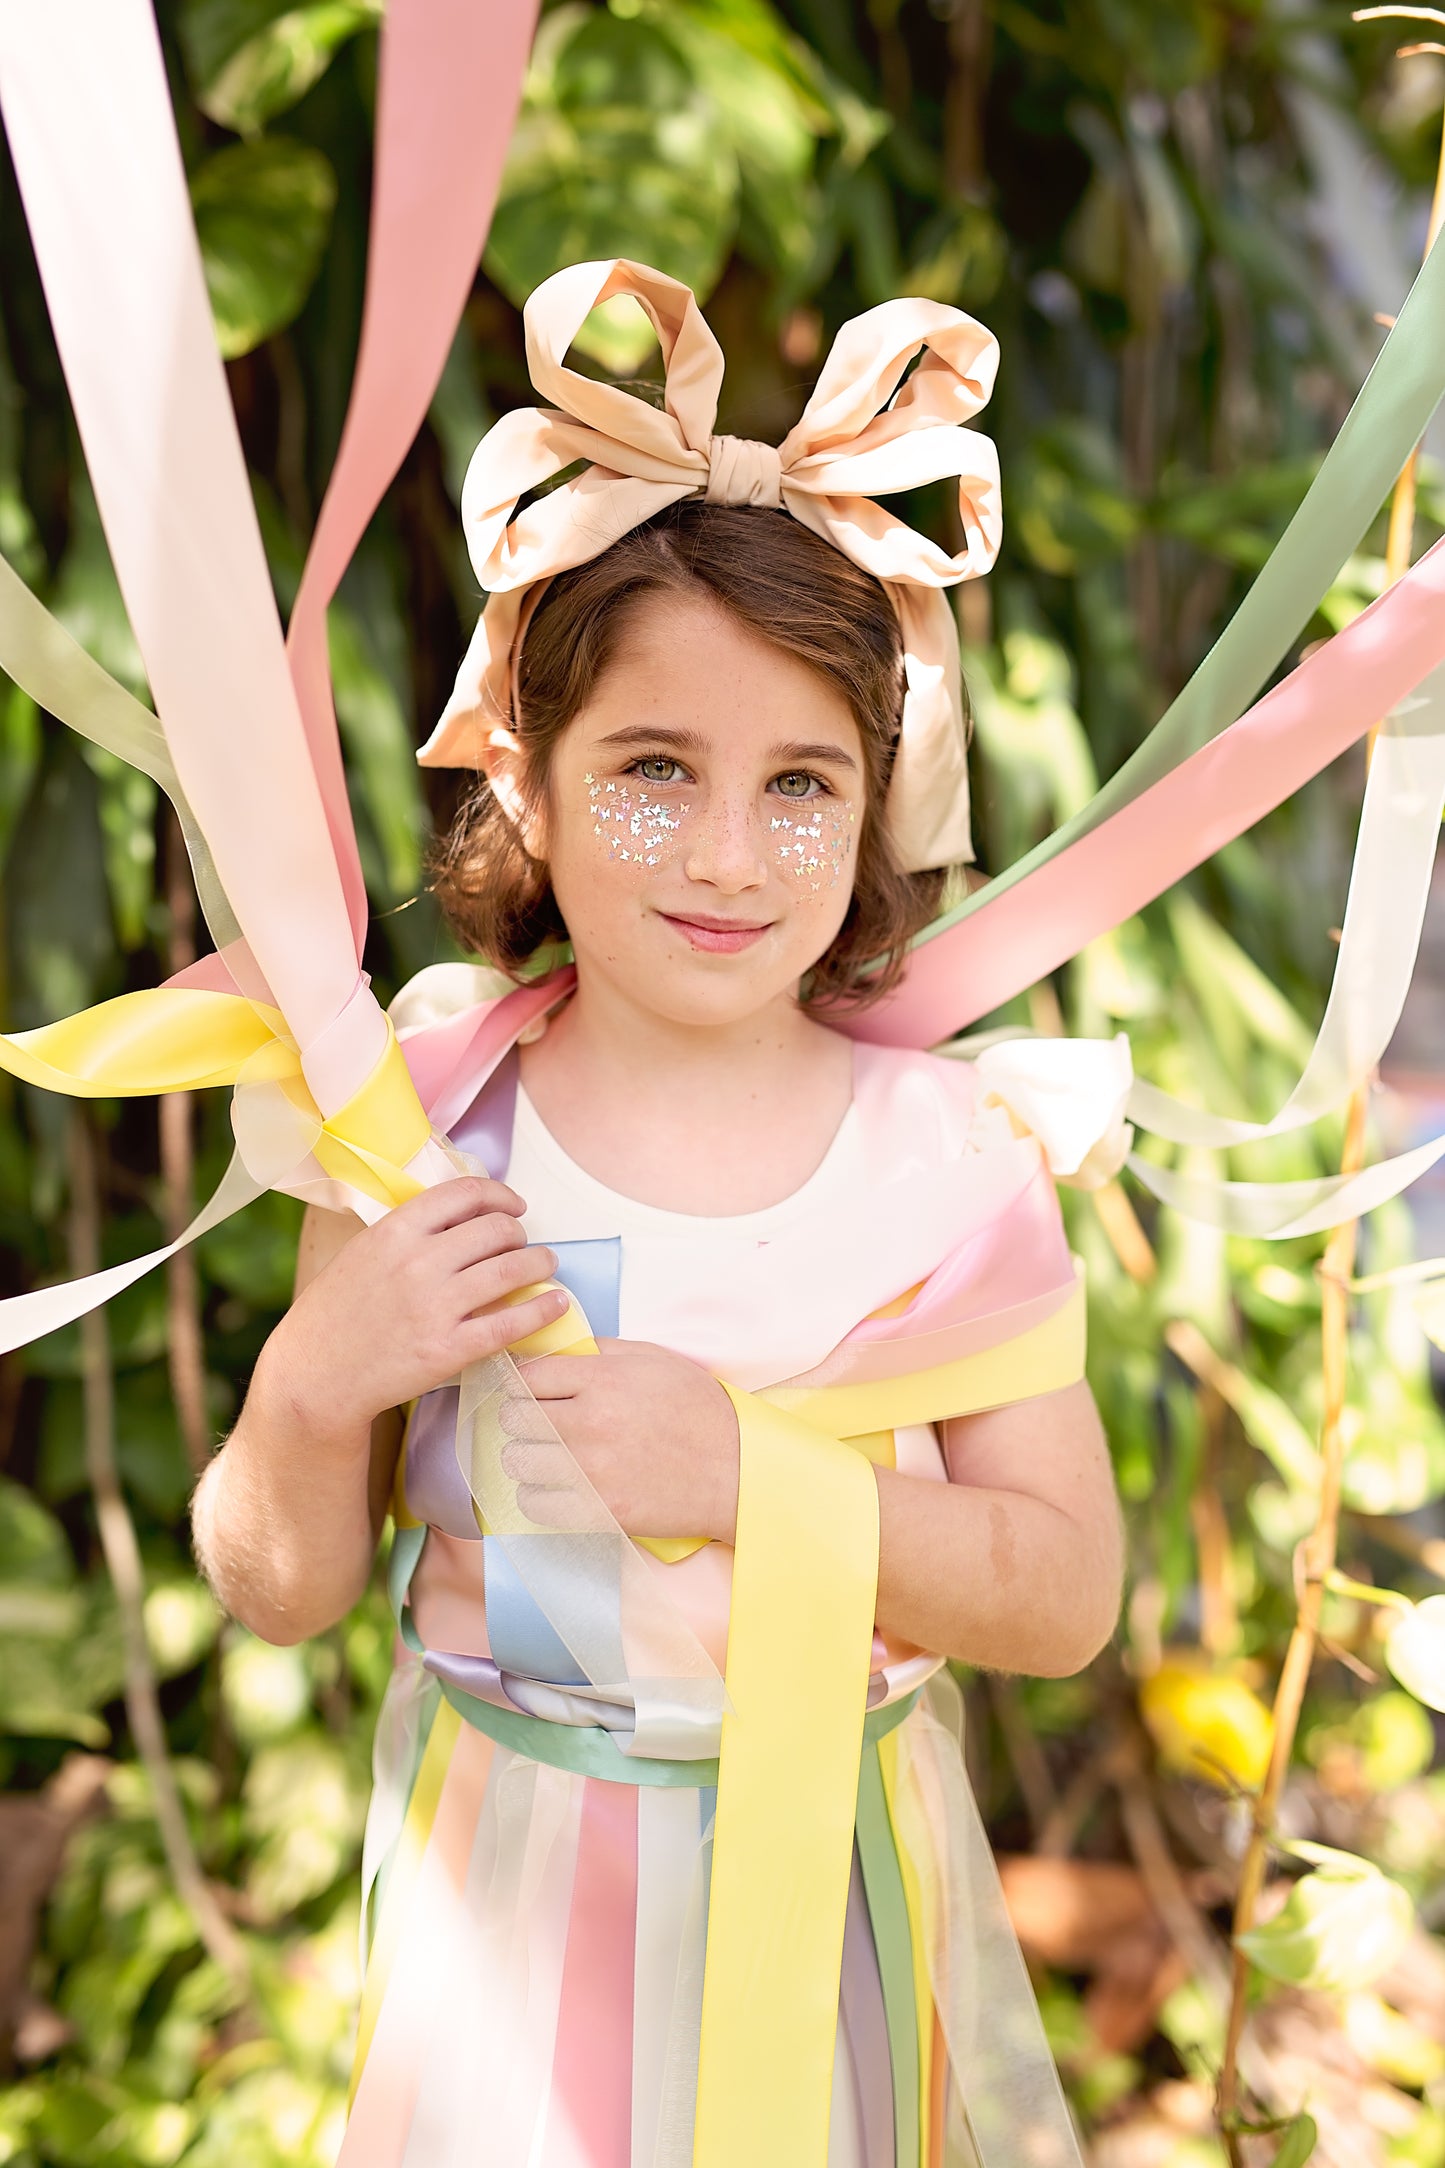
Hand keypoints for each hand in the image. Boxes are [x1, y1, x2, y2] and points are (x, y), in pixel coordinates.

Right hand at [255, 1177, 566, 1450]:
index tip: (514, 1205)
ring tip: (547, 1265)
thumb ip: (409, 1230)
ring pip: (511, 1270)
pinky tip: (557, 1303)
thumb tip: (462, 1212)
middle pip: (495, 1229)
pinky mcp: (448, 1349)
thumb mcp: (363, 1252)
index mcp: (396, 1230)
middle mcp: (418, 1262)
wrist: (316, 1374)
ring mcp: (435, 1307)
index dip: (500, 1194)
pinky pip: (510, 1323)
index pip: (465, 1193)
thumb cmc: (337, 1312)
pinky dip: (542, 1309)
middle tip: (525, 1243)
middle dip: (519, 1232)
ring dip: (540, 1263)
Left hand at [504, 1339, 739, 1544]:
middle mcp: (592, 1422)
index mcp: (604, 1380)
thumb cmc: (700, 1412)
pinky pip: (534, 1504)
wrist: (737, 1472)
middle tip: (537, 1422)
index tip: (529, 1389)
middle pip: (514, 1417)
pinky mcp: (598, 1511)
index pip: (528, 1375)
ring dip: (526, 1456)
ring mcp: (592, 1470)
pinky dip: (537, 1496)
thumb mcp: (656, 1360)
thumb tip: (556, 1349)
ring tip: (545, 1456)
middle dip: (521, 1416)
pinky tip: (555, 1487)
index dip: (524, 1381)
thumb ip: (602, 1350)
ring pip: (517, 1460)